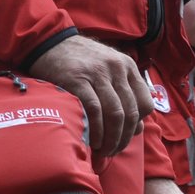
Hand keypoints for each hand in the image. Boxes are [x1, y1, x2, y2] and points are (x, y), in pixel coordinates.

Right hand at [28, 35, 151, 156]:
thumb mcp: (108, 73)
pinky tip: (93, 141)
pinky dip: (97, 130)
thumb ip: (125, 97)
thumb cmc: (80, 62)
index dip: (137, 125)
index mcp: (128, 67)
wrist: (49, 42)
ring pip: (115, 114)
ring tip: (103, 150)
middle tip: (113, 151)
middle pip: (130, 112)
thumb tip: (138, 129)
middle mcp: (117, 68)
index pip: (145, 103)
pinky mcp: (78, 80)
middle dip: (123, 138)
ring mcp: (98, 73)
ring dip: (111, 138)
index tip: (125, 137)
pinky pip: (94, 110)